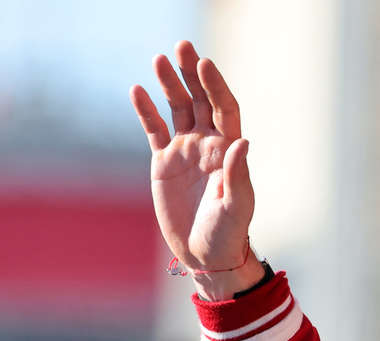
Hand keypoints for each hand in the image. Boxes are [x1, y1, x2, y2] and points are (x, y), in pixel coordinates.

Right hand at [130, 41, 265, 300]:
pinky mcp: (164, 162)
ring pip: (178, 109)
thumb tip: (242, 142)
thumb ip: (238, 174)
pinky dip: (146, 110)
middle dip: (192, 74)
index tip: (205, 65)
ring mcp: (186, 151)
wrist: (205, 255)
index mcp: (230, 151)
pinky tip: (137, 90)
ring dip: (170, 84)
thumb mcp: (236, 206)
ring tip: (159, 60)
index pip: (226, 109)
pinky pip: (154, 129)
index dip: (216, 86)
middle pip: (201, 100)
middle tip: (183, 46)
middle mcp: (209, 145)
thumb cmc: (228, 233)